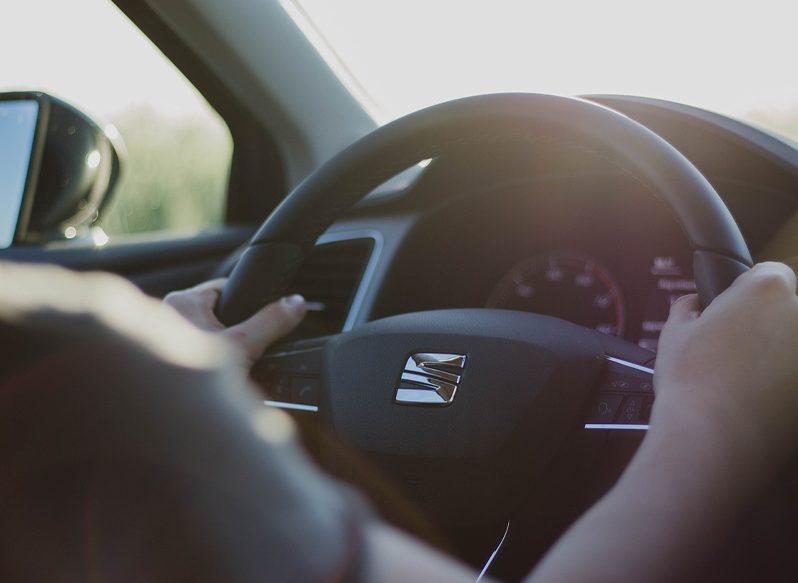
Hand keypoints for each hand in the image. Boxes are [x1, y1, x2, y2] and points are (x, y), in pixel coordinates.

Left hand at [164, 278, 305, 367]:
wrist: (171, 417)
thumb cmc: (190, 381)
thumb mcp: (244, 345)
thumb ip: (272, 322)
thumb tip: (295, 304)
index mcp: (183, 302)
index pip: (223, 287)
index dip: (247, 298)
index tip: (263, 310)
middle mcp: (167, 316)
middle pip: (216, 312)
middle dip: (235, 327)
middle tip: (248, 345)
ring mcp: (160, 340)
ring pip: (205, 334)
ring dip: (222, 347)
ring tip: (233, 364)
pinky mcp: (164, 363)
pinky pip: (192, 353)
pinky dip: (207, 363)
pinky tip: (218, 378)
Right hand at [653, 261, 797, 483]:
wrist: (713, 443)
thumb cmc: (692, 383)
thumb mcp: (674, 333)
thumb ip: (689, 308)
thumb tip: (694, 305)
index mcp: (768, 291)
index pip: (769, 272)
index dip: (744, 291)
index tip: (728, 311)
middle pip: (787, 310)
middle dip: (763, 323)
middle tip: (728, 348)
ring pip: (792, 346)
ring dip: (775, 355)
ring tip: (739, 379)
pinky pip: (794, 379)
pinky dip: (782, 385)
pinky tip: (752, 401)